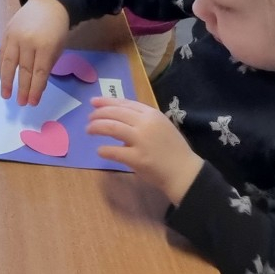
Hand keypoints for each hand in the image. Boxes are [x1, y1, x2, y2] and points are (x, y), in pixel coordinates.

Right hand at [0, 0, 71, 104]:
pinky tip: (2, 78)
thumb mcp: (58, 47)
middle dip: (22, 88)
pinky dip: (1, 67)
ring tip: (5, 94)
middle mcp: (28, 41)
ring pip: (8, 62)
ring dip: (6, 80)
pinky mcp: (6, 32)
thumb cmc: (56, 29)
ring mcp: (15, 36)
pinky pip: (2, 53)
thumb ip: (47, 65)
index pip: (39, 72)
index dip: (35, 89)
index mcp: (45, 45)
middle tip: (20, 103)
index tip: (33, 102)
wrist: (48, 3)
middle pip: (23, 69)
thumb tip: (37, 86)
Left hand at [86, 98, 203, 204]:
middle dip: (98, 114)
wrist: (185, 172)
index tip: (94, 102)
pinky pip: (114, 151)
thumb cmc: (173, 150)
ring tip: (89, 130)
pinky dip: (104, 150)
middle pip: (115, 113)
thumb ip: (142, 120)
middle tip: (89, 118)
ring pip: (111, 127)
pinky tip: (100, 150)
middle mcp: (146, 124)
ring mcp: (141, 141)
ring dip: (96, 127)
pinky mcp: (137, 158)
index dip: (107, 101)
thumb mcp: (161, 126)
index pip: (124, 103)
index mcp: (152, 114)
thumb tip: (118, 118)